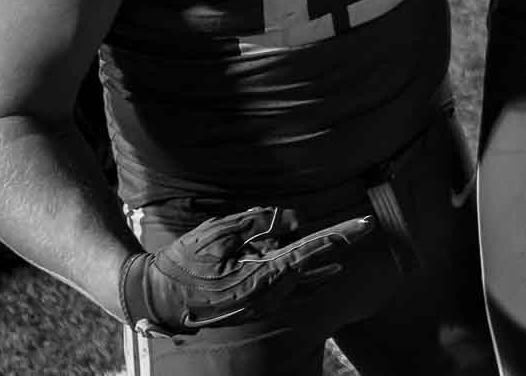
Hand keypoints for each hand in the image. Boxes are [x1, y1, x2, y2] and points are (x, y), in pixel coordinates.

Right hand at [121, 206, 376, 333]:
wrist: (158, 299)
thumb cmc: (184, 262)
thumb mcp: (218, 233)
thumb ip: (260, 222)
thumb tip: (299, 219)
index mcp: (263, 276)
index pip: (312, 251)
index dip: (341, 236)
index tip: (367, 224)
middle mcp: (271, 295)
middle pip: (315, 263)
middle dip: (339, 244)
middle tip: (366, 226)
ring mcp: (265, 304)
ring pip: (305, 277)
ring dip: (324, 258)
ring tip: (346, 245)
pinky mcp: (257, 306)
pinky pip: (293, 289)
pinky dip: (311, 275)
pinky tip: (327, 269)